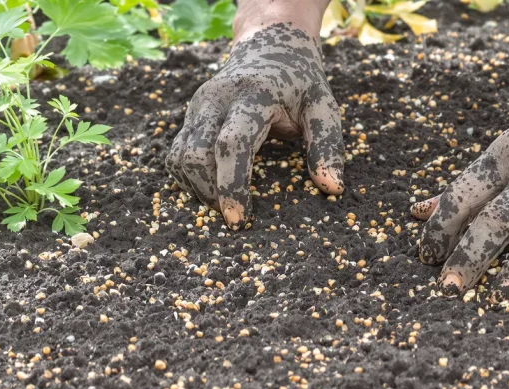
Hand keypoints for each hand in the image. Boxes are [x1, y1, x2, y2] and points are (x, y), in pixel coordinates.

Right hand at [165, 23, 343, 227]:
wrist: (270, 48)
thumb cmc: (301, 84)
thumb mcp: (323, 107)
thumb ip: (327, 145)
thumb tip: (332, 189)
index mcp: (252, 96)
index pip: (231, 145)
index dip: (231, 184)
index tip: (238, 219)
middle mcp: (216, 99)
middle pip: (196, 155)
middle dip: (211, 192)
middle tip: (236, 217)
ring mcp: (198, 107)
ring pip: (180, 158)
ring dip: (198, 188)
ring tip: (226, 203)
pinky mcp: (189, 117)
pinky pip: (176, 155)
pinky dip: (189, 178)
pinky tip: (213, 187)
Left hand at [411, 70, 508, 301]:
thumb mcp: (506, 148)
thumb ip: (465, 184)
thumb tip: (415, 213)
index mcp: (507, 154)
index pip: (465, 194)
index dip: (442, 226)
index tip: (427, 256)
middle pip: (498, 219)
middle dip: (470, 255)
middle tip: (449, 289)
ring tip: (498, 299)